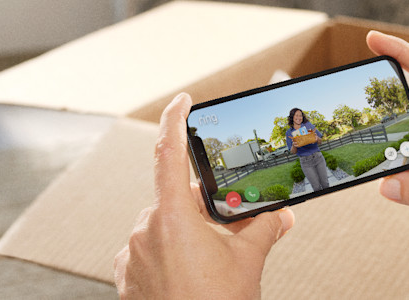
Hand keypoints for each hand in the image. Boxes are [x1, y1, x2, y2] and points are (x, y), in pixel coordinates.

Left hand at [113, 93, 295, 298]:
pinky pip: (149, 251)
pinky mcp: (127, 277)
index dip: (174, 121)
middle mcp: (145, 231)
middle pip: (176, 198)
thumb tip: (281, 214)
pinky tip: (192, 275)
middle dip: (204, 206)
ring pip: (163, 227)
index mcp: (172, 218)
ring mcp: (132, 255)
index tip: (182, 102)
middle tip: (233, 222)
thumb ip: (265, 228)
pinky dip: (171, 254)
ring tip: (214, 261)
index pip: (168, 154)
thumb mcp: (249, 262)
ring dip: (188, 233)